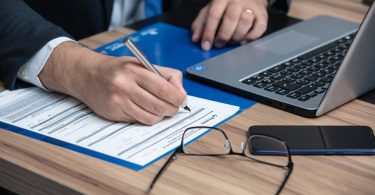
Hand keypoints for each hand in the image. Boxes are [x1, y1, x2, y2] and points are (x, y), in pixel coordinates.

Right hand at [39, 42, 186, 124]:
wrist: (87, 75)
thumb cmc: (118, 69)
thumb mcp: (141, 64)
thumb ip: (165, 75)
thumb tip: (181, 92)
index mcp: (134, 71)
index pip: (163, 89)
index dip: (177, 97)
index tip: (182, 99)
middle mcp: (124, 86)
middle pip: (159, 106)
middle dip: (172, 109)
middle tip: (175, 107)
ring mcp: (118, 102)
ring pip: (150, 118)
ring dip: (161, 116)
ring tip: (161, 109)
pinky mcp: (113, 114)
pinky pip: (138, 121)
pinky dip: (147, 118)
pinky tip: (145, 110)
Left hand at [192, 0, 268, 49]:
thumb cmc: (226, 5)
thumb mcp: (210, 10)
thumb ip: (201, 24)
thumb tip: (195, 39)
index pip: (214, 15)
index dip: (208, 32)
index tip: (205, 45)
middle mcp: (238, 1)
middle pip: (230, 18)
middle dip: (223, 36)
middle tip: (218, 44)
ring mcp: (252, 7)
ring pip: (245, 22)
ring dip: (236, 36)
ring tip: (230, 41)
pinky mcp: (263, 16)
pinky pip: (258, 29)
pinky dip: (249, 38)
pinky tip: (242, 40)